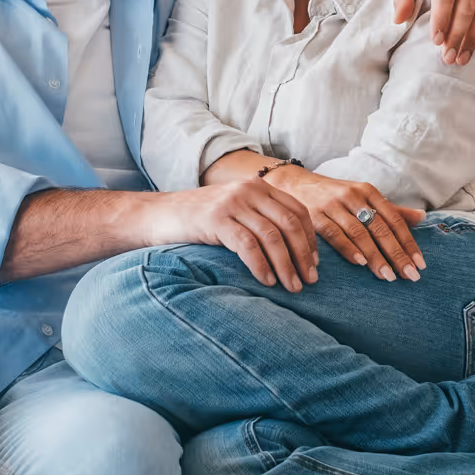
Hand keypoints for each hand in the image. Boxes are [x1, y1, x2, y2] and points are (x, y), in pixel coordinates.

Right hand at [143, 181, 318, 291]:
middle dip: (303, 255)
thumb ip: (260, 219)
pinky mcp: (215, 219)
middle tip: (311, 281)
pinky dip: (261, 265)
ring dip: (286, 265)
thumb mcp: (236, 211)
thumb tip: (295, 251)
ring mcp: (232, 203)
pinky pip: (247, 245)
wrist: (159, 215)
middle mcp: (248, 190)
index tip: (315, 264)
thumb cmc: (200, 219)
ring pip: (272, 236)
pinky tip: (268, 281)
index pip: (297, 211)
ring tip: (293, 287)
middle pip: (289, 223)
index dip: (310, 239)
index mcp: (258, 187)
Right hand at [264, 168, 425, 282]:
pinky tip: (360, 263)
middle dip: (396, 254)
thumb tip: (422, 217)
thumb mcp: (364, 197)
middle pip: (379, 228)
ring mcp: (333, 205)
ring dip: (375, 256)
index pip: (394, 220)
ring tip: (388, 277)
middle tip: (410, 276)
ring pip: (359, 233)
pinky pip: (334, 234)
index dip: (408, 242)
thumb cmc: (336, 195)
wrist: (296, 184)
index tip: (420, 264)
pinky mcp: (314, 215)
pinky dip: (348, 249)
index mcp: (368, 191)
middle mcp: (353, 196)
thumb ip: (391, 209)